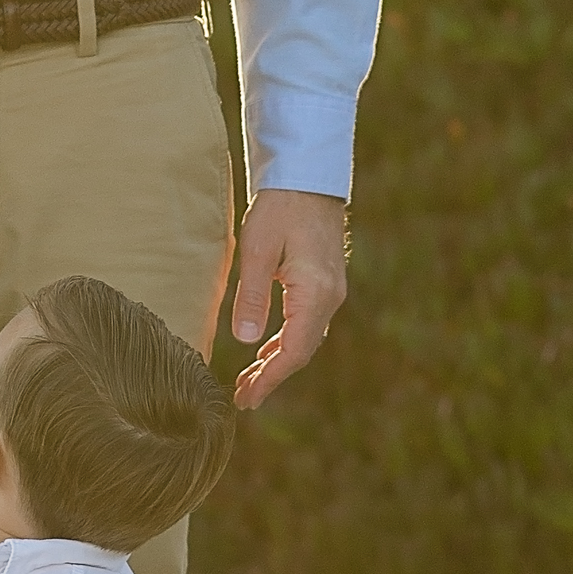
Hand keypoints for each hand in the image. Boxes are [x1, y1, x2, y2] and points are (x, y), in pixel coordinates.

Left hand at [228, 187, 348, 410]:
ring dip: (278, 361)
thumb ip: (252, 296)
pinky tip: (267, 349)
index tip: (247, 398)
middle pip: (301, 351)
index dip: (270, 379)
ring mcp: (330, 291)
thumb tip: (247, 341)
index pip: (294, 351)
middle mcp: (330, 298)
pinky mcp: (324, 283)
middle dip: (271, 377)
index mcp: (315, 294)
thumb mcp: (257, 250)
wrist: (307, 175)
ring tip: (248, 381)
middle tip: (242, 398)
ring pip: (305, 339)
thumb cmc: (280, 207)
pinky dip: (286, 341)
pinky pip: (306, 323)